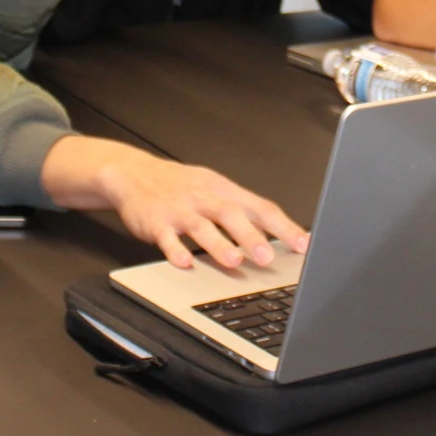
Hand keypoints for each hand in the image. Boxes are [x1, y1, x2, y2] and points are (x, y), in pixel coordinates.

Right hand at [41, 136, 309, 271]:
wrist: (132, 173)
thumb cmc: (179, 185)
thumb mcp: (214, 189)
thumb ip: (243, 212)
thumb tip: (280, 236)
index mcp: (223, 190)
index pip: (260, 207)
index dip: (283, 226)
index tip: (303, 245)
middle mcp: (204, 198)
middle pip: (231, 214)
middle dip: (251, 236)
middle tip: (269, 257)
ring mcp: (179, 209)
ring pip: (201, 226)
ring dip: (218, 245)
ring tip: (233, 262)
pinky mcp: (155, 222)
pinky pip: (166, 237)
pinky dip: (175, 250)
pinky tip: (184, 263)